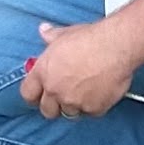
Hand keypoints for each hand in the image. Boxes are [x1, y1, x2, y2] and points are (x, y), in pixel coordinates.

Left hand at [22, 16, 139, 120]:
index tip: (40, 94)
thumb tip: (44, 31)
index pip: (27, 94)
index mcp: (44, 72)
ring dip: (75, 106)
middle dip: (54, 105)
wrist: (116, 46)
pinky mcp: (93, 109)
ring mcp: (74, 102)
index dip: (34, 95)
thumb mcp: (65, 34)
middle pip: (47, 110)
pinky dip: (94, 106)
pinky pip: (90, 113)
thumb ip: (51, 36)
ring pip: (69, 113)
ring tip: (85, 90)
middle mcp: (55, 90)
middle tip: (64, 94)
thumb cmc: (92, 39)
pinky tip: (99, 91)